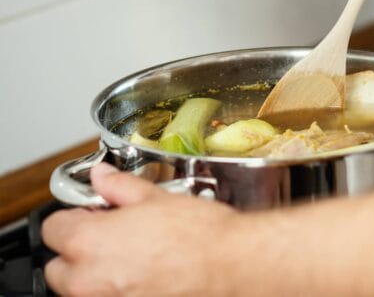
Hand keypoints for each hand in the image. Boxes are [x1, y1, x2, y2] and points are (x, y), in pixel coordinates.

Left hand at [42, 163, 242, 295]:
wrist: (231, 265)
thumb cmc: (200, 235)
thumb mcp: (156, 197)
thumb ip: (119, 186)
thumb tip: (102, 177)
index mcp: (88, 242)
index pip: (52, 228)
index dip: (75, 217)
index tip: (94, 213)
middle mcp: (88, 281)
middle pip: (59, 267)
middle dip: (79, 252)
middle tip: (113, 237)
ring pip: (82, 289)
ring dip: (97, 274)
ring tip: (133, 256)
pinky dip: (119, 288)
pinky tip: (145, 274)